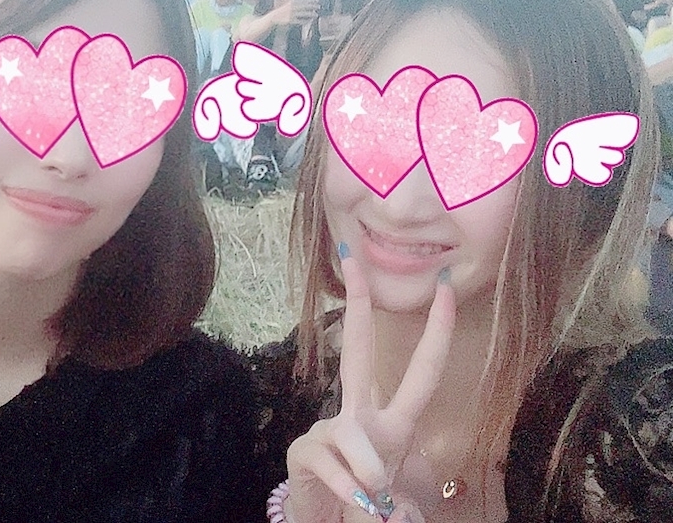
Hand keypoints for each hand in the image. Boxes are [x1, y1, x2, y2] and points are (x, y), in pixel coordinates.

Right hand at [271, 0, 318, 26]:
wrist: (273, 18)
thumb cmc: (282, 11)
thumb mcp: (288, 5)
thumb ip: (295, 4)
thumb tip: (305, 2)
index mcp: (292, 2)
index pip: (303, 0)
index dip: (310, 0)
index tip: (316, 1)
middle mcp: (292, 8)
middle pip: (304, 6)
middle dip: (312, 6)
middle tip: (318, 7)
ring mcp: (291, 14)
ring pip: (303, 14)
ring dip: (310, 14)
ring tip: (316, 15)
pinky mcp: (290, 21)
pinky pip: (300, 21)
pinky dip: (305, 21)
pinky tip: (309, 21)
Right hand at [286, 250, 455, 521]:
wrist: (324, 522)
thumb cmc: (367, 505)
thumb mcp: (396, 500)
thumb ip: (401, 498)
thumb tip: (394, 507)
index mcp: (394, 421)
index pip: (422, 372)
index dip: (437, 332)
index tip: (447, 288)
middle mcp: (361, 415)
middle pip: (359, 350)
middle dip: (358, 303)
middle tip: (352, 255)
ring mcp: (330, 429)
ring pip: (351, 432)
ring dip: (367, 468)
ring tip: (375, 498)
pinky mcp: (305, 449)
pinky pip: (332, 465)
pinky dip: (347, 489)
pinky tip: (354, 501)